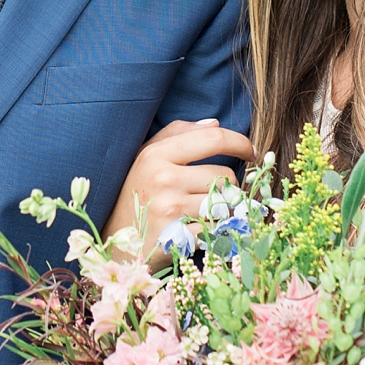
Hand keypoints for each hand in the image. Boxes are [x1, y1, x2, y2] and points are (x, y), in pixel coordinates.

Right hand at [104, 120, 255, 249]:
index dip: (240, 142)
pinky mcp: (178, 238)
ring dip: (221, 211)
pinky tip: (197, 231)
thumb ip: (177, 134)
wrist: (113, 242)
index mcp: (157, 155)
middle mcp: (163, 179)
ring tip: (200, 214)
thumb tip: (213, 123)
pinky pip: (217, 229)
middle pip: (225, 176)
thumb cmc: (134, 194)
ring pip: (225, 204)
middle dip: (225, 187)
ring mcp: (170, 209)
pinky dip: (214, 232)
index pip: (213, 138)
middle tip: (209, 196)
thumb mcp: (145, 157)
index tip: (251, 151)